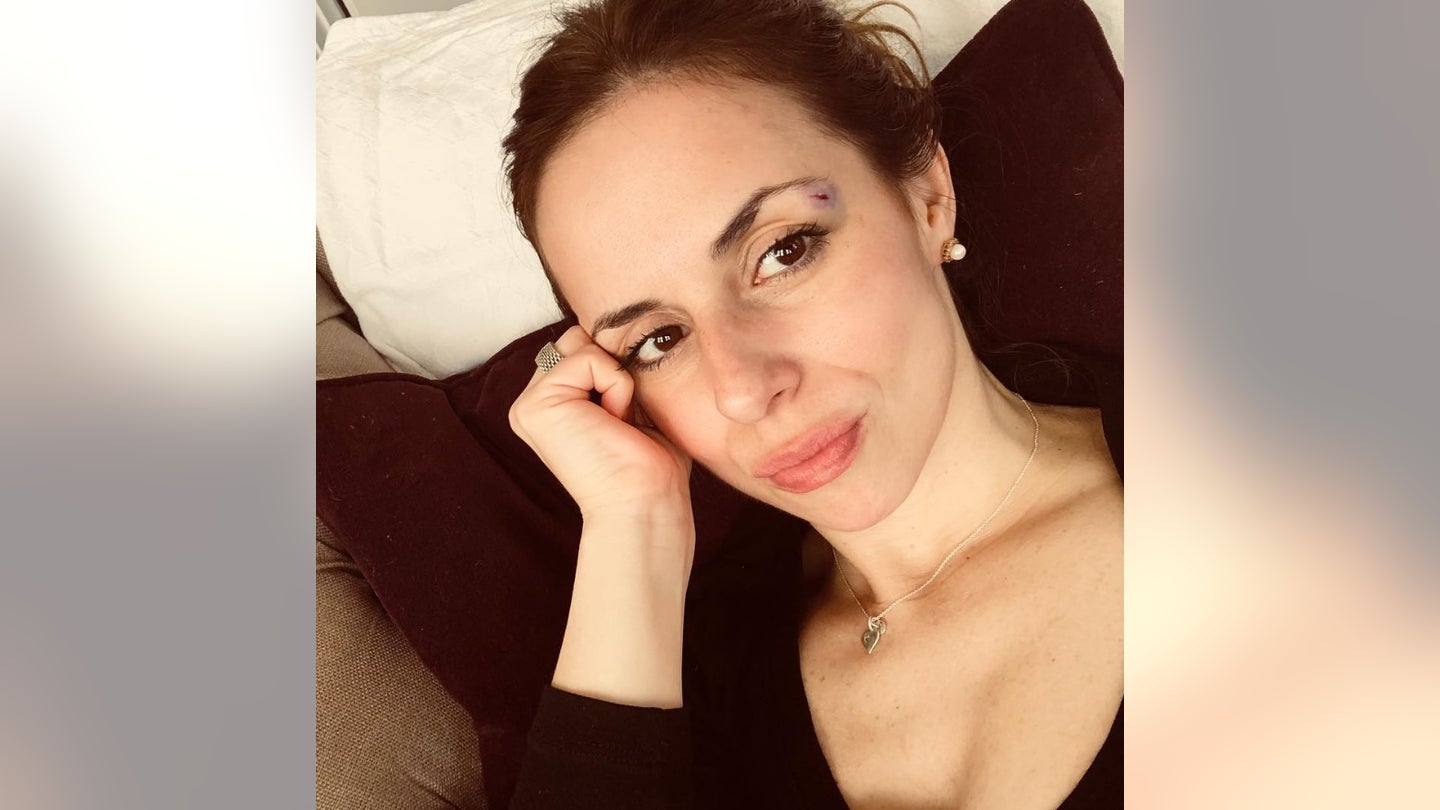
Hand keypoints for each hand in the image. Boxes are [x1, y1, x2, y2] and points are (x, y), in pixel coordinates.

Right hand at [509, 325, 692, 517]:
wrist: (645, 503)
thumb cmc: (648, 464)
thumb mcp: (629, 402)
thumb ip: (609, 367)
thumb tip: (612, 328)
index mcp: (551, 403)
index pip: (583, 346)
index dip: (616, 367)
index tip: (625, 414)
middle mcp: (532, 402)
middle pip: (578, 338)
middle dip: (612, 367)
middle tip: (622, 419)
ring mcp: (528, 403)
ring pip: (582, 345)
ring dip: (616, 378)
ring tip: (618, 421)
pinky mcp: (535, 405)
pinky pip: (588, 358)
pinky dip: (616, 385)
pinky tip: (614, 421)